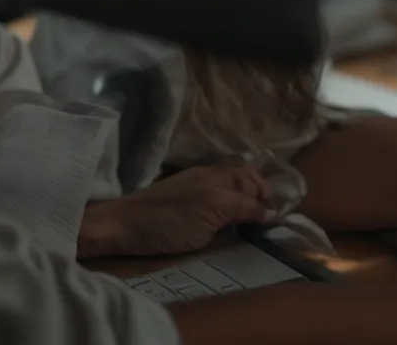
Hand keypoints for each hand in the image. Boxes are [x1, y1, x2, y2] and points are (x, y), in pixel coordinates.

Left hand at [78, 163, 273, 257]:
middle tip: (267, 212)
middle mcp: (209, 174)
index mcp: (218, 180)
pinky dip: (228, 190)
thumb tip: (269, 211)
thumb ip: (240, 211)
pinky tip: (225, 205)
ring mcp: (193, 179)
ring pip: (229, 174)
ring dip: (244, 188)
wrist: (121, 224)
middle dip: (260, 189)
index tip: (275, 218)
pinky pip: (214, 181)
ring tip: (250, 210)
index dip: (268, 200)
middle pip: (243, 173)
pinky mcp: (181, 188)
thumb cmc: (167, 224)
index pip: (253, 184)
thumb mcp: (209, 221)